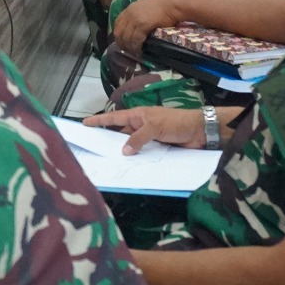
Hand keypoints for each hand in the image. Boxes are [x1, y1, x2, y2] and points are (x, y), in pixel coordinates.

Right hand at [84, 106, 205, 154]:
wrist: (199, 131)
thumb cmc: (176, 122)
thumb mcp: (154, 127)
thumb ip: (138, 138)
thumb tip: (124, 151)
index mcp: (137, 116)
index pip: (114, 118)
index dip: (99, 120)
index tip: (85, 123)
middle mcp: (140, 127)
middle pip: (120, 135)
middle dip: (108, 141)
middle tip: (93, 149)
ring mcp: (148, 138)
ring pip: (131, 146)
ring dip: (124, 153)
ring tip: (109, 162)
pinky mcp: (156, 149)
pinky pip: (142, 154)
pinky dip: (137, 160)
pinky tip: (130, 167)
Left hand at [113, 0, 181, 55]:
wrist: (173, 4)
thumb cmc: (163, 6)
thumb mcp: (145, 8)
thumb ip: (138, 15)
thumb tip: (136, 27)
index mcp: (129, 9)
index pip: (117, 23)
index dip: (118, 34)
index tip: (121, 41)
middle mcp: (130, 14)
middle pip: (119, 32)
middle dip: (121, 43)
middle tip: (127, 50)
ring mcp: (135, 19)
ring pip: (127, 37)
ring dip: (129, 47)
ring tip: (135, 52)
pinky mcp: (143, 25)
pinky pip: (136, 39)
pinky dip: (136, 46)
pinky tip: (140, 50)